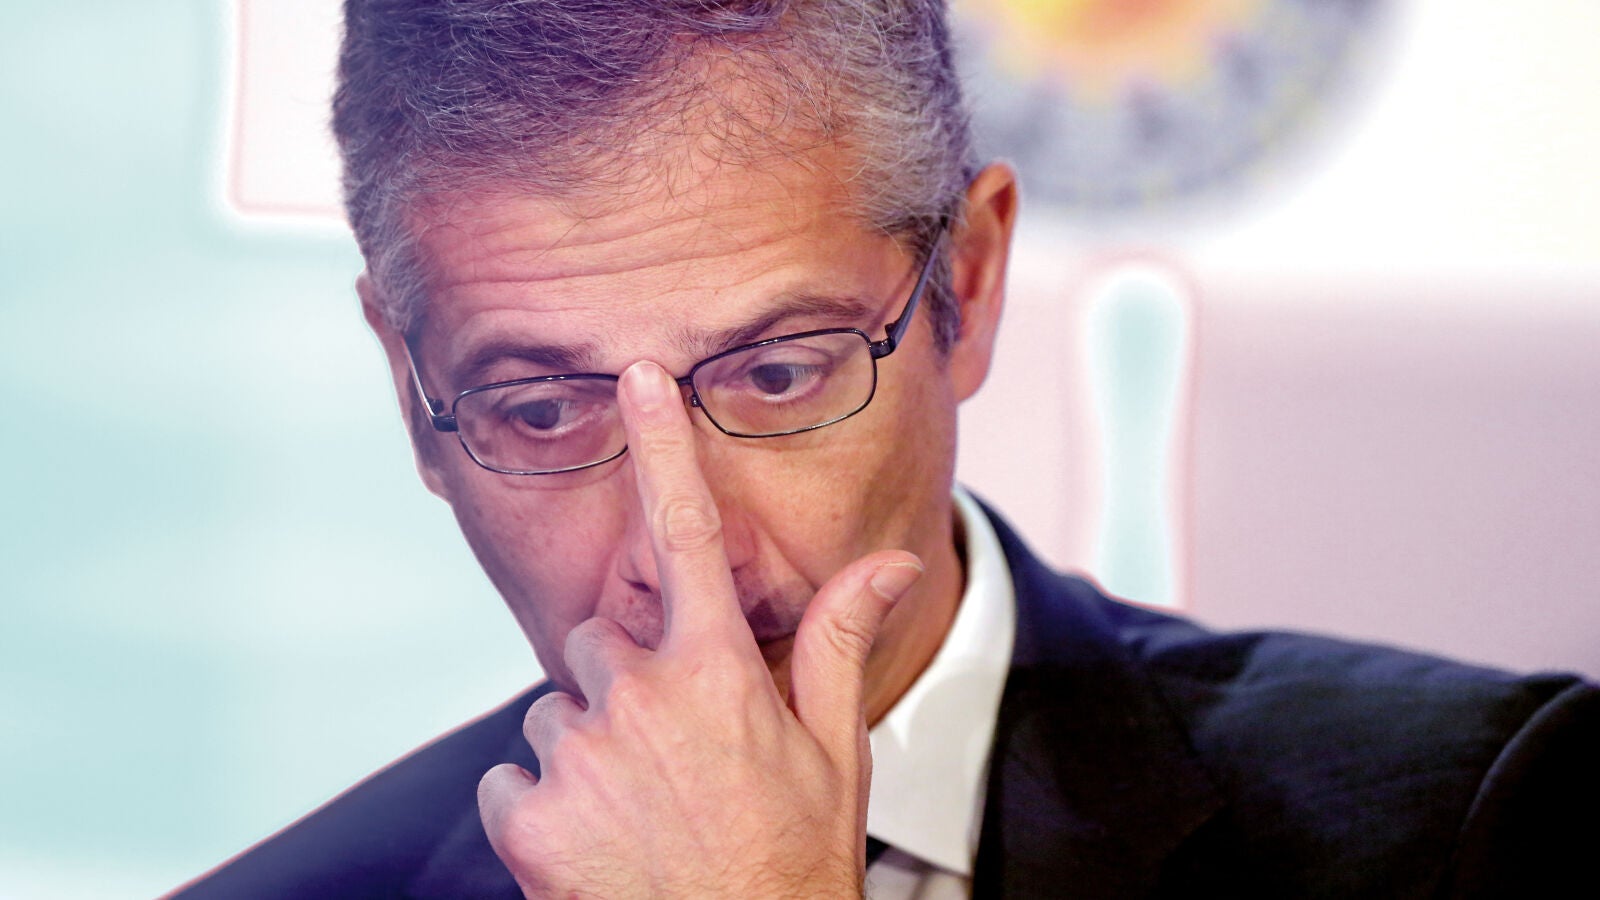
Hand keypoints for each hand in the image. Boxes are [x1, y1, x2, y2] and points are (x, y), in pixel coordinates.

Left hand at [478, 359, 923, 897]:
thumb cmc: (792, 862)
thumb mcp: (833, 753)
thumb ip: (839, 642)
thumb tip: (891, 562)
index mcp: (717, 672)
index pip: (687, 535)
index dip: (663, 447)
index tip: (638, 378)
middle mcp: (638, 699)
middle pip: (601, 638)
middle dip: (626, 676)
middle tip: (674, 748)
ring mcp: (576, 757)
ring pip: (556, 711)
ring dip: (588, 746)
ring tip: (642, 808)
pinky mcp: (526, 816)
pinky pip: (513, 777)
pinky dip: (543, 803)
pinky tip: (596, 841)